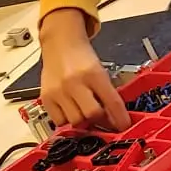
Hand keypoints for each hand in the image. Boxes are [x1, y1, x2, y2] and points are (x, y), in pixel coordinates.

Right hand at [39, 10, 129, 130]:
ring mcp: (58, 91)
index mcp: (93, 74)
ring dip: (84, 122)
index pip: (112, 101)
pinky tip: (71, 111)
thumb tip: (117, 118)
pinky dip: (67, 121)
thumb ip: (108, 93)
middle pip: (92, 114)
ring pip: (76, 121)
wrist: (60, 44)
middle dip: (101, 121)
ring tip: (86, 113)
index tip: (124, 126)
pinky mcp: (46, 98)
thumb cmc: (81, 57)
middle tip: (104, 121)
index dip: (120, 118)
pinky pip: (59, 121)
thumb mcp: (100, 71)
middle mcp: (74, 82)